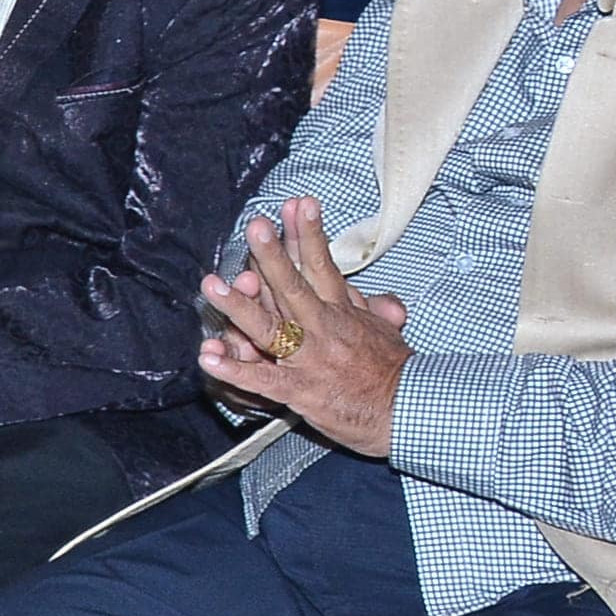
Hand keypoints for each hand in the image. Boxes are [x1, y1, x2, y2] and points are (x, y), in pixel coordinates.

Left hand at [198, 197, 411, 456]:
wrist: (407, 412)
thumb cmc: (395, 373)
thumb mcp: (388, 333)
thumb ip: (376, 309)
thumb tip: (382, 294)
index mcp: (342, 312)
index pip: (322, 266)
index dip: (309, 234)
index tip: (298, 202)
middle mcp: (323, 329)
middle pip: (293, 286)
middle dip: (273, 255)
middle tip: (255, 226)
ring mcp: (309, 359)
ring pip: (268, 328)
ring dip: (238, 306)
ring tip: (211, 285)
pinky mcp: (299, 391)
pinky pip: (261, 379)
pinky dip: (234, 369)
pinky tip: (208, 357)